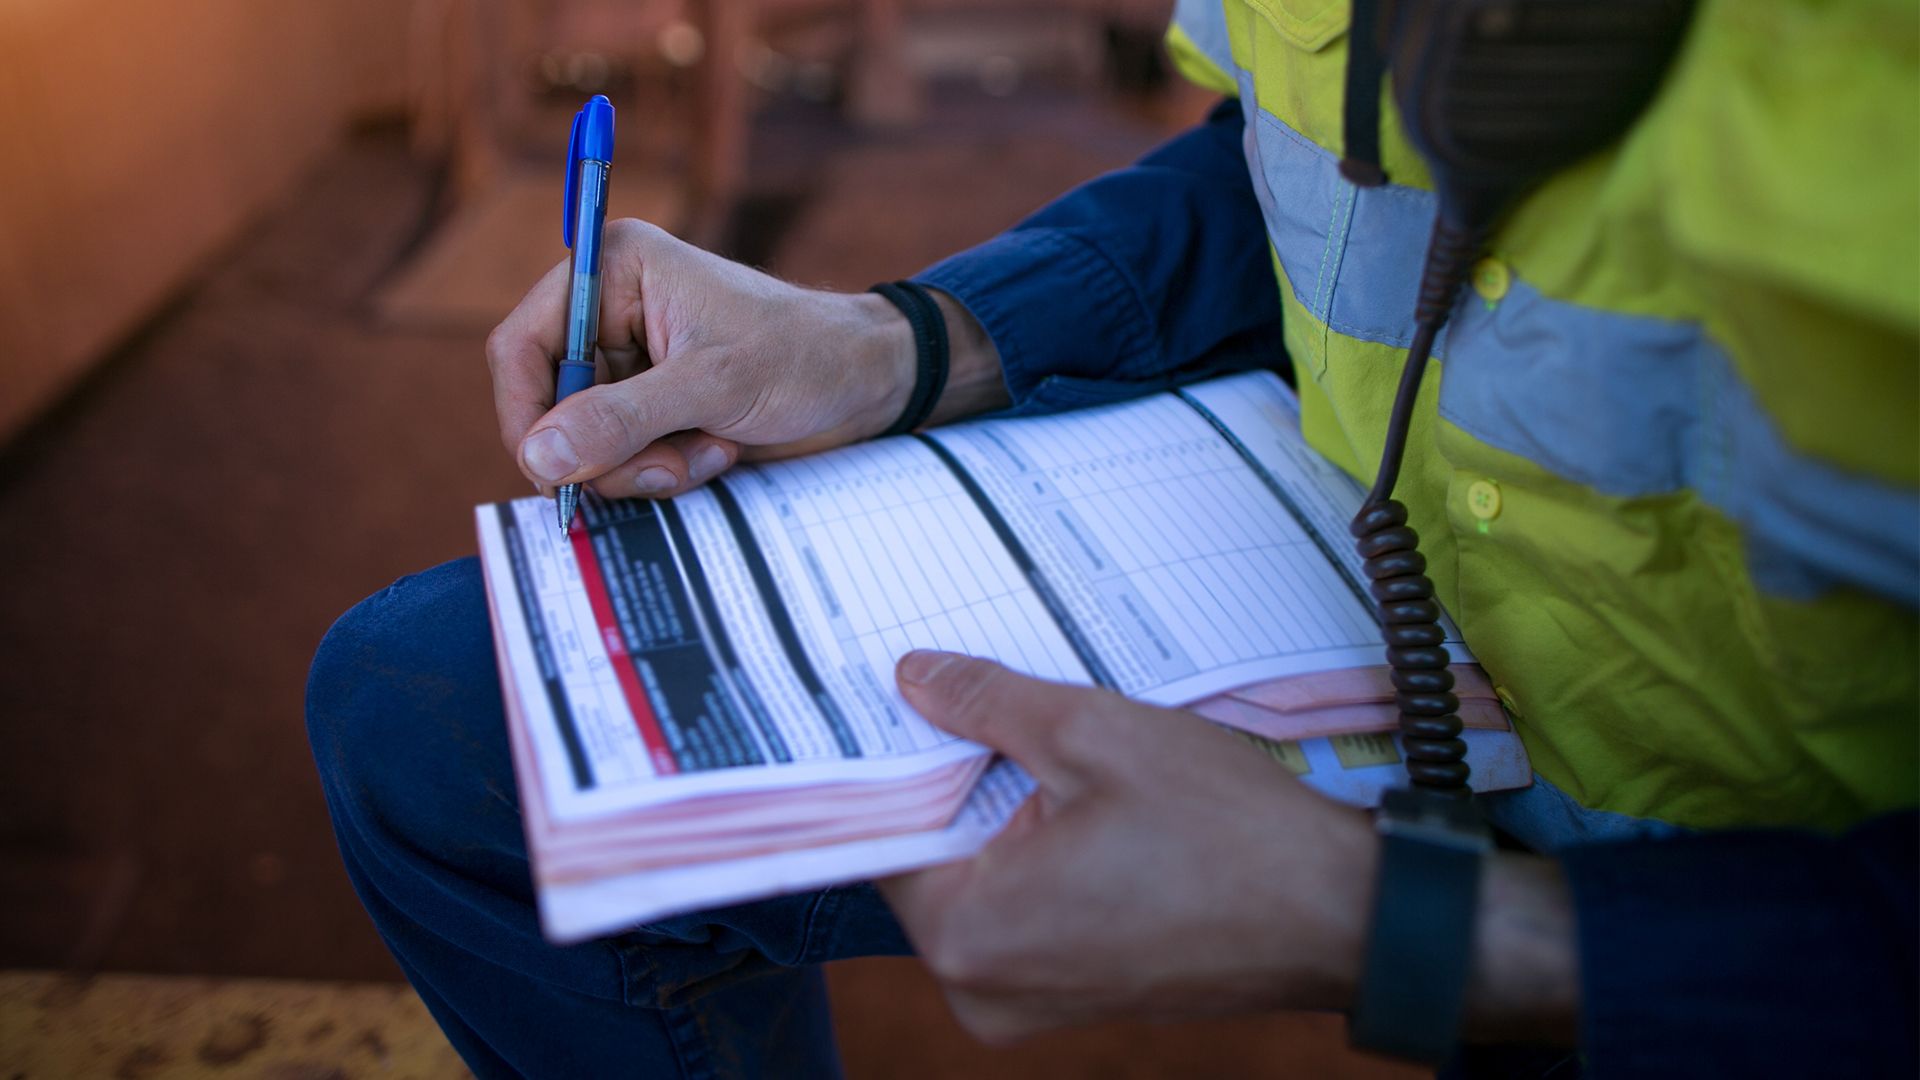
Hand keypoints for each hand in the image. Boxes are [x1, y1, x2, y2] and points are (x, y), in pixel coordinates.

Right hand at [486, 219, 1005, 498]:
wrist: (869, 385)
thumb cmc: (804, 357)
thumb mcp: (713, 386)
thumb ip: (622, 420)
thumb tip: (537, 455)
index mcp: (614, 271)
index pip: (521, 344)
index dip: (526, 412)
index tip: (551, 469)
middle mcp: (612, 313)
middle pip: (551, 405)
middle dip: (606, 450)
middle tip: (665, 466)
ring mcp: (632, 365)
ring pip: (586, 443)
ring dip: (644, 466)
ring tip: (709, 450)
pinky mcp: (654, 407)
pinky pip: (623, 458)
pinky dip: (664, 470)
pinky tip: (717, 453)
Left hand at [882, 651, 1581, 1047]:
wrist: (1342, 916)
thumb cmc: (1228, 834)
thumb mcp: (1094, 733)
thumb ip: (988, 703)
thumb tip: (914, 679)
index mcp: (967, 934)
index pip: (883, 829)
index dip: (899, 753)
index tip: (907, 694)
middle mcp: (979, 988)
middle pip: (930, 856)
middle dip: (960, 779)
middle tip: (998, 704)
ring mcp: (1026, 1003)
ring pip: (980, 880)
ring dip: (1006, 813)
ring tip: (1064, 752)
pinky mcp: (1071, 997)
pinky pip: (1025, 910)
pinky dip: (1041, 853)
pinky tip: (1089, 802)